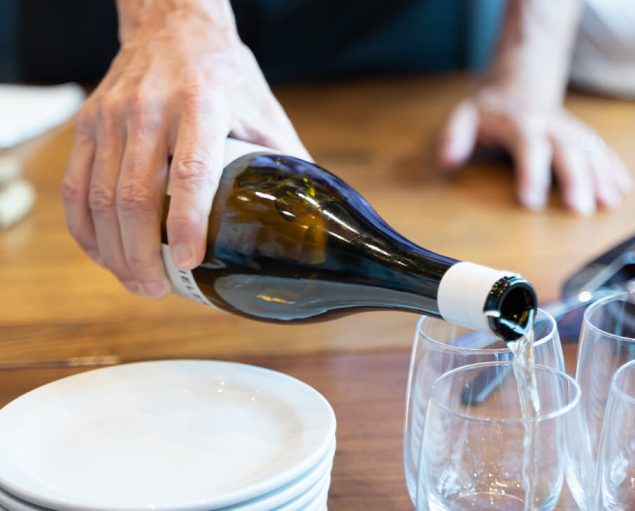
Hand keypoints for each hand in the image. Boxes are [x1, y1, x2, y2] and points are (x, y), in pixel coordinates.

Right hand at [61, 4, 308, 297]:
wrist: (173, 26)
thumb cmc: (226, 76)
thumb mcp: (264, 111)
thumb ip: (285, 162)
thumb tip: (313, 217)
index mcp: (203, 104)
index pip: (192, 172)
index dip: (188, 222)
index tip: (189, 262)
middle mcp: (151, 108)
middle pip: (136, 196)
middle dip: (142, 255)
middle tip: (157, 290)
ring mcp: (112, 115)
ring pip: (100, 197)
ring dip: (114, 251)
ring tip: (136, 282)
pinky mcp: (89, 122)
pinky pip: (74, 186)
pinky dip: (85, 229)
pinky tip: (103, 254)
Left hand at [438, 87, 632, 214]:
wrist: (521, 83)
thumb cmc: (491, 109)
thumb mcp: (466, 116)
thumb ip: (455, 137)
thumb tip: (447, 161)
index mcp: (522, 123)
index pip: (529, 148)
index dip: (531, 174)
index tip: (531, 201)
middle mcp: (552, 125)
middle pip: (568, 152)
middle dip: (576, 180)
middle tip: (580, 209)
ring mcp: (571, 130)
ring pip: (591, 152)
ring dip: (602, 177)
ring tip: (610, 203)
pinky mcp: (583, 136)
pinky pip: (602, 150)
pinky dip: (614, 169)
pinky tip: (622, 190)